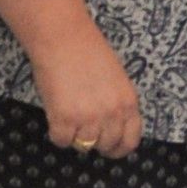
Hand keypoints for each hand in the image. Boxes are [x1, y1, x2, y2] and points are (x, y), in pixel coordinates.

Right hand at [33, 27, 144, 156]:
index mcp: (129, 103)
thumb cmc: (88, 52)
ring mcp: (89, 119)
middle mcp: (112, 114)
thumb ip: (116, 104)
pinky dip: (56, 131)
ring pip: (83, 145)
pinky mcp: (64, 120)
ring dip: (74, 133)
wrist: (63, 38)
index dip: (119, 148)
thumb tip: (108, 127)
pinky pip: (61, 140)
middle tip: (82, 126)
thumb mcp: (116, 80)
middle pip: (106, 145)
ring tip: (68, 111)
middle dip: (94, 140)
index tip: (110, 149)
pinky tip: (55, 112)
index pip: (131, 140)